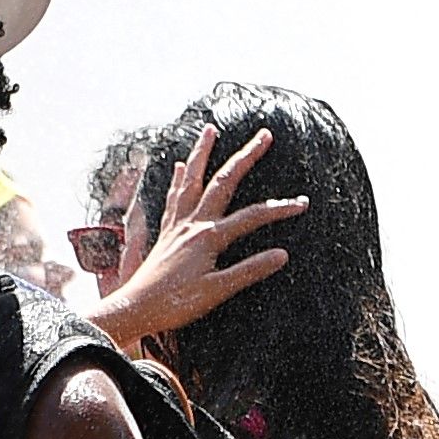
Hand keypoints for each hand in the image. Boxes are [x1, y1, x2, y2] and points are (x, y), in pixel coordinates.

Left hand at [85, 125, 306, 344]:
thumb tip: (282, 255)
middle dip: (245, 156)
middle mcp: (193, 223)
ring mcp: (177, 225)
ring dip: (202, 153)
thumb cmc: (176, 304)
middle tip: (264, 135)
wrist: (136, 309)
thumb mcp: (217, 292)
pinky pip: (173, 196)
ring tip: (210, 129)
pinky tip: (177, 166)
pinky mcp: (166, 232)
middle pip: (223, 181)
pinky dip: (178, 179)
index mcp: (209, 237)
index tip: (303, 204)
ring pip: (191, 179)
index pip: (253, 217)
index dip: (280, 209)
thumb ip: (249, 271)